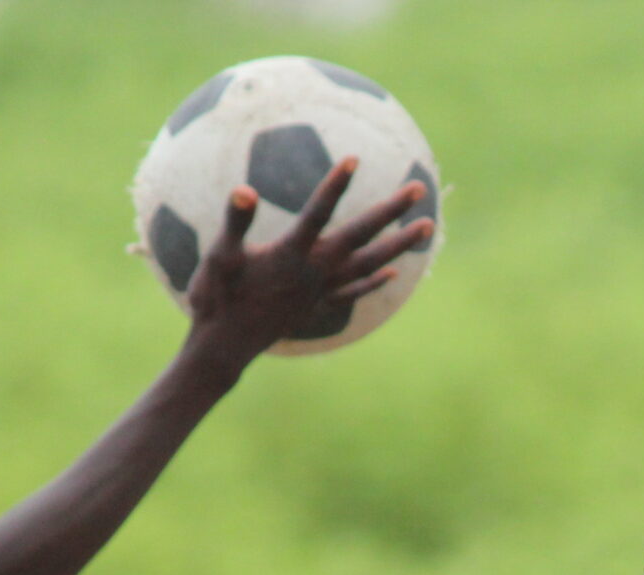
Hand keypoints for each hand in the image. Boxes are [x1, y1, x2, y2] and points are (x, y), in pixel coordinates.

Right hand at [183, 165, 435, 367]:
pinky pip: (354, 292)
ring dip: (399, 245)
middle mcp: (315, 272)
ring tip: (427, 227)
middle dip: (391, 211)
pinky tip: (393, 273)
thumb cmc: (217, 297)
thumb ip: (235, 221)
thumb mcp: (219, 255)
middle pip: (361, 235)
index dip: (335, 186)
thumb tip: (244, 189)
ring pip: (369, 264)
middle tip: (419, 186)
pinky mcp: (318, 308)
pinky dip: (375, 282)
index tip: (354, 159)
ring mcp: (320, 291)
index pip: (319, 213)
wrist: (225, 347)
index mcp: (291, 254)